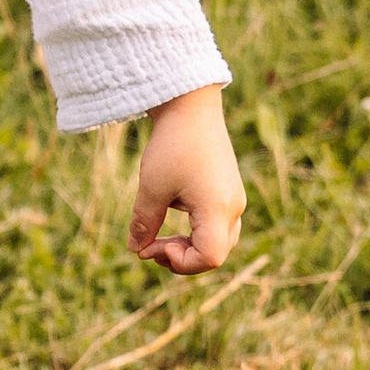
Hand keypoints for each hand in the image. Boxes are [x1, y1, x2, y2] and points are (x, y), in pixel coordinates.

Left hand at [130, 84, 244, 275]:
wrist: (191, 106)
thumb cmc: (171, 145)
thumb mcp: (151, 187)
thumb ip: (145, 223)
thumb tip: (136, 250)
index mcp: (218, 209)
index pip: (210, 257)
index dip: (181, 263)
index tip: (152, 247)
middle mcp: (233, 207)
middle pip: (215, 253)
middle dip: (181, 258)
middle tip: (148, 247)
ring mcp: (233, 199)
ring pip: (218, 240)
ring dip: (188, 246)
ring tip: (157, 238)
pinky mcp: (228, 190)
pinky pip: (217, 224)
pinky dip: (195, 231)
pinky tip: (169, 218)